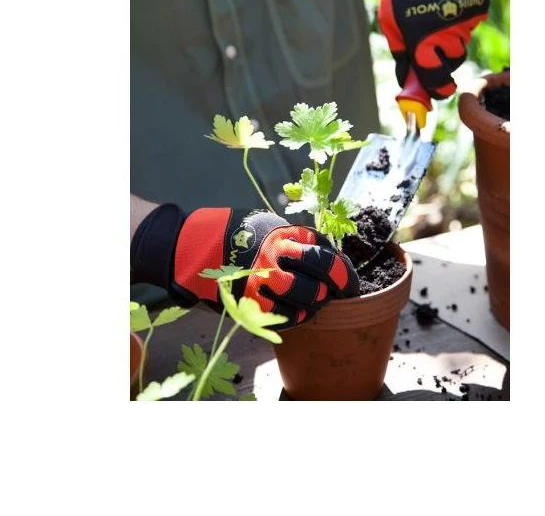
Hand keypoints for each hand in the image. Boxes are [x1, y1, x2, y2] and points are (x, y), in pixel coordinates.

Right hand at [131, 205, 358, 328]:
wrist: (195, 248)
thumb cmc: (238, 236)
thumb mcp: (269, 226)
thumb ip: (296, 240)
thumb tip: (328, 257)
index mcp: (284, 233)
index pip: (326, 252)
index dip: (344, 270)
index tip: (349, 281)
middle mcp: (277, 253)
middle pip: (323, 271)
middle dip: (338, 285)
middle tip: (340, 292)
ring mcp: (264, 278)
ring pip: (308, 295)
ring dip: (317, 301)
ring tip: (317, 301)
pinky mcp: (251, 300)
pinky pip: (286, 315)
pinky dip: (298, 317)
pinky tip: (299, 313)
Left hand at [378, 0, 490, 98]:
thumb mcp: (391, 22)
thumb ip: (402, 55)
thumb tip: (408, 83)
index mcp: (421, 38)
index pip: (436, 78)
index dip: (437, 89)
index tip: (437, 91)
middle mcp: (447, 31)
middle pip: (452, 62)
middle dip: (442, 58)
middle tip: (429, 40)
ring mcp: (466, 18)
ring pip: (462, 43)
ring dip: (450, 37)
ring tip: (434, 12)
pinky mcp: (478, 5)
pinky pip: (471, 25)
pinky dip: (460, 20)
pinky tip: (446, 2)